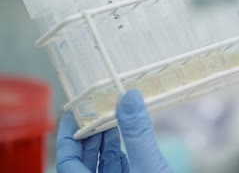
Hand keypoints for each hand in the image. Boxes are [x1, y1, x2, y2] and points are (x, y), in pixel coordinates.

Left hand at [56, 89, 172, 172]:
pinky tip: (126, 140)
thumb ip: (137, 133)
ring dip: (105, 143)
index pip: (66, 160)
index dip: (67, 135)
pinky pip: (116, 170)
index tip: (71, 113)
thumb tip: (130, 98)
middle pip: (82, 161)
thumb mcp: (148, 165)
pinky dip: (119, 155)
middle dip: (90, 134)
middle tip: (95, 111)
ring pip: (100, 166)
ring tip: (111, 120)